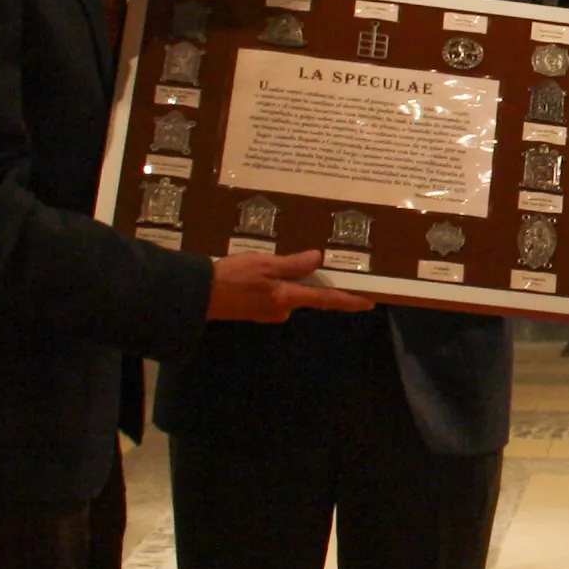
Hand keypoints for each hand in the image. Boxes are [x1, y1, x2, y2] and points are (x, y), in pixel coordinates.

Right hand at [206, 247, 376, 324]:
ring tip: (279, 257)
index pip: (325, 299)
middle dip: (310, 279)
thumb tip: (318, 259)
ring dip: (288, 278)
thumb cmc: (233, 278)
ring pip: (288, 292)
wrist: (199, 295)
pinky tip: (261, 268)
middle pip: (307, 294)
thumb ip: (293, 264)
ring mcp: (268, 311)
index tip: (369, 302)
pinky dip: (273, 281)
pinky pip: (274, 293)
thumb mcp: (265, 264)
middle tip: (315, 259)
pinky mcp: (255, 309)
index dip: (349, 300)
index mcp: (287, 298)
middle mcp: (282, 309)